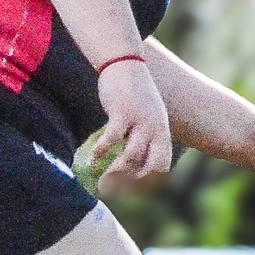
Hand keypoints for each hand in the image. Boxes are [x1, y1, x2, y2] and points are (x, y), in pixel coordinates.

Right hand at [92, 58, 173, 196]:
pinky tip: (92, 159)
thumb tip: (135, 161)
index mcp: (162, 133)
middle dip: (132, 184)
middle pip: (149, 167)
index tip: (129, 189)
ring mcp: (140, 121)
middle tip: (113, 190)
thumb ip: (147, 137)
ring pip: (131, 157)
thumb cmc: (135, 94)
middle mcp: (155, 129)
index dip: (147, 182)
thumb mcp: (149, 116)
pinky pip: (112, 139)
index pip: (162, 166)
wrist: (127, 64)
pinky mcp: (122, 113)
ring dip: (115, 174)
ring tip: (102, 182)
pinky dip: (101, 152)